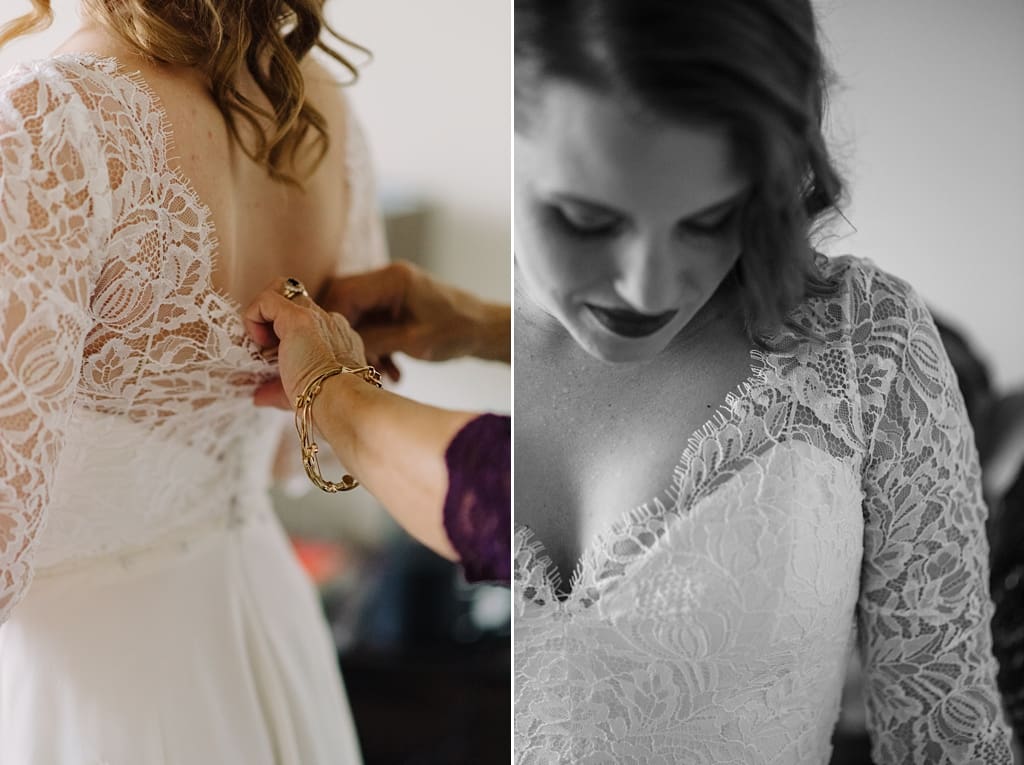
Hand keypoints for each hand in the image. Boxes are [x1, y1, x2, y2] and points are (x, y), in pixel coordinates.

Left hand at [244, 278, 367, 408]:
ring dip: (264, 313)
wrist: (341, 403)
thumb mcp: (300, 394)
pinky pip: (266, 300)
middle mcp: (331, 323)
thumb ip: (278, 391)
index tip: (281, 364)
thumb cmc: (326, 404)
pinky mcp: (299, 317)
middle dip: (275, 321)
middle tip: (268, 351)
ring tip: (262, 344)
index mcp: (338, 341)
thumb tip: (259, 397)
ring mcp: (318, 316)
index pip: (309, 324)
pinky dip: (254, 318)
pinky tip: (260, 344)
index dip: (287, 339)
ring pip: (282, 288)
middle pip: (296, 301)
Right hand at [319, 262, 506, 375]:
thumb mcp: (412, 341)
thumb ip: (373, 340)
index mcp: (392, 279)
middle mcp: (388, 280)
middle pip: (347, 304)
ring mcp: (392, 292)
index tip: (330, 349)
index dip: (331, 321)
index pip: (344, 293)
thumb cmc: (457, 331)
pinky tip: (391, 371)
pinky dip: (378, 347)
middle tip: (351, 364)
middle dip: (346, 337)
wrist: (484, 331)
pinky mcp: (397, 306)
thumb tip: (337, 346)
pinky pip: (373, 324)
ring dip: (364, 346)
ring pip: (359, 318)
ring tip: (379, 373)